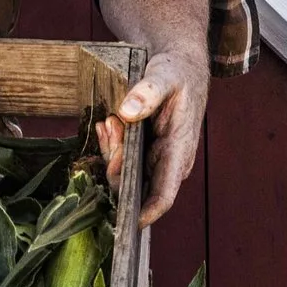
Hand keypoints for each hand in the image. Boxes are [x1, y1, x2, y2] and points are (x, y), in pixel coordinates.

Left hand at [96, 41, 208, 225]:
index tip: (124, 221)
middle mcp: (167, 163)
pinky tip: (106, 125)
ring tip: (109, 122)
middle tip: (111, 128)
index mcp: (179, 153)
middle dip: (116, 167)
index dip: (145, 214)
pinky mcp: (143, 151)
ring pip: (125, 174)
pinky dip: (110, 146)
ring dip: (111, 153)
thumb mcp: (165, 76)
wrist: (179, 65)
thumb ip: (147, 93)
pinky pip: (121, 160)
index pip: (163, 197)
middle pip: (135, 187)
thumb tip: (126, 113)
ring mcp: (154, 159)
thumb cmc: (177, 72)